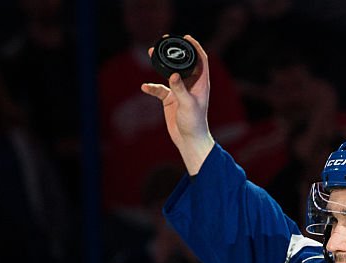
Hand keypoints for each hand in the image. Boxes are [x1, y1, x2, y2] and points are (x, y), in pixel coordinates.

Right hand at [140, 35, 215, 174]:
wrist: (189, 141)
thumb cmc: (194, 123)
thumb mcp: (187, 105)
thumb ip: (180, 89)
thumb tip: (173, 75)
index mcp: (201, 83)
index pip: (200, 59)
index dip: (194, 47)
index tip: (185, 37)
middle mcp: (191, 85)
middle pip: (183, 63)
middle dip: (174, 52)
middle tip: (165, 40)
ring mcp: (180, 91)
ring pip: (169, 73)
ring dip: (160, 64)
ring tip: (150, 53)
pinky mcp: (171, 100)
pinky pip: (160, 89)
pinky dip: (152, 87)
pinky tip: (144, 87)